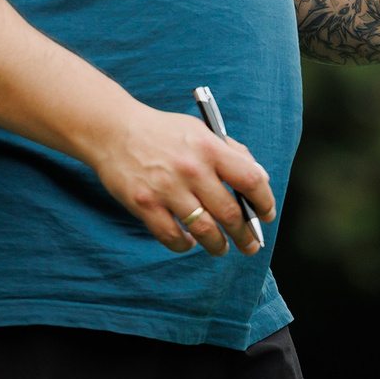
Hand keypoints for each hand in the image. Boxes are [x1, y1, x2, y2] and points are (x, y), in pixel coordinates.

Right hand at [84, 106, 276, 256]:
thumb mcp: (200, 130)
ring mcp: (167, 188)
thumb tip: (259, 178)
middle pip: (230, 213)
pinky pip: (172, 237)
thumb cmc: (162, 132)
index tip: (266, 215)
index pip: (250, 179)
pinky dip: (184, 245)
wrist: (113, 130)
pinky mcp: (144, 204)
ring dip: (218, 245)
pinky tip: (188, 243)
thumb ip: (230, 151)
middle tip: (250, 245)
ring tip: (221, 248)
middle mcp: (191, 169)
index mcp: (209, 147)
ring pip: (204, 230)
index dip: (264, 202)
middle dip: (245, 235)